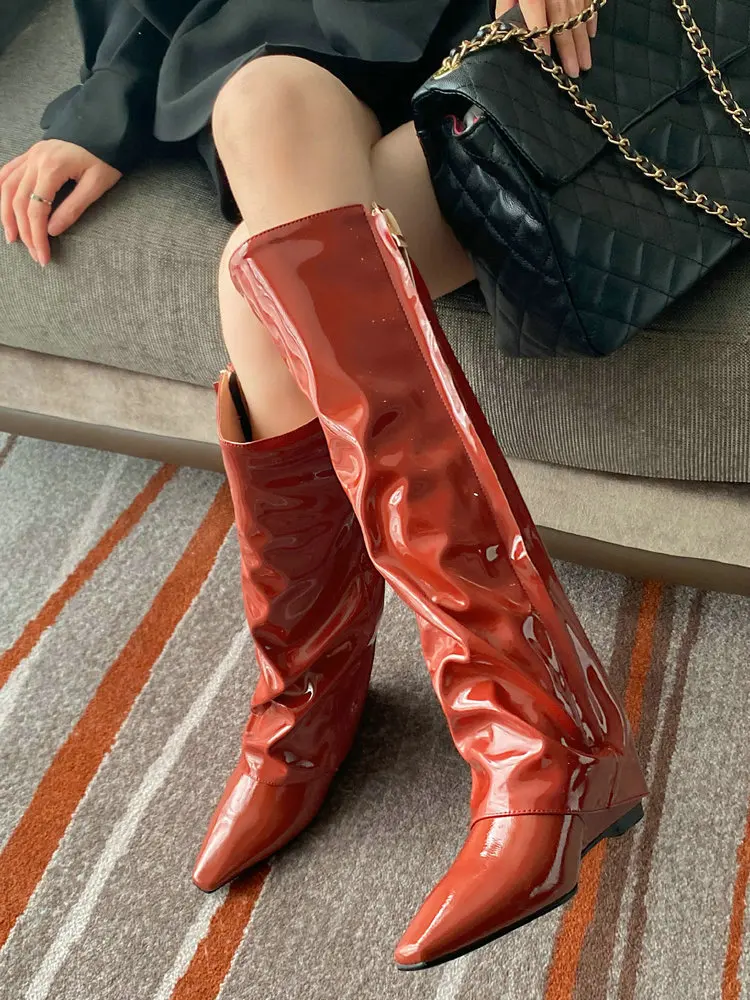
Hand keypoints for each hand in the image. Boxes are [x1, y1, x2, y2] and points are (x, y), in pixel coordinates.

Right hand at [0, 140, 121, 265]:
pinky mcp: (32, 152)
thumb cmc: (106, 154)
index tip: (44, 257)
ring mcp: (31, 154)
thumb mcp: (97, 184)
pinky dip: (2, 190)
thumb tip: (53, 231)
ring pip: (7, 187)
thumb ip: (74, 208)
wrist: (107, 124)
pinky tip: (3, 205)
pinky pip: (8, 171)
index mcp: (51, 168)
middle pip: (19, 202)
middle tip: (34, 254)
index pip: (36, 210)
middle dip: (24, 232)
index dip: (37, 236)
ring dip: (6, 214)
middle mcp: (35, 159)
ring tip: (12, 236)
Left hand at [495, 0, 597, 78]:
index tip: (545, 59)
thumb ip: (508, 4)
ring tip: (585, 63)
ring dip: (583, 40)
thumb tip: (512, 31)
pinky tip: (591, 34)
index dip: (541, 39)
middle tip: (575, 72)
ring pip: (580, 13)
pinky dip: (591, 17)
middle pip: (564, 21)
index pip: (539, 18)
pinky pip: (589, 0)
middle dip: (570, 48)